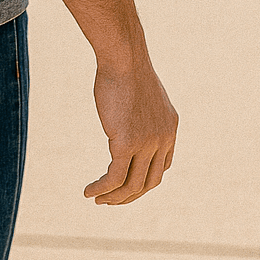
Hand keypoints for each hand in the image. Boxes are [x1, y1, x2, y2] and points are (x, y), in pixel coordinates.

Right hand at [85, 58, 177, 204]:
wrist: (123, 59)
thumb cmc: (125, 69)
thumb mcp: (141, 92)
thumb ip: (141, 110)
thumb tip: (129, 117)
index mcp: (170, 128)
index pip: (163, 166)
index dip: (145, 179)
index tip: (126, 184)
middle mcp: (163, 139)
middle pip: (150, 181)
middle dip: (130, 195)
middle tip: (110, 200)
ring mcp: (147, 143)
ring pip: (132, 185)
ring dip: (114, 197)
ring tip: (97, 199)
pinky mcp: (126, 144)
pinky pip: (114, 177)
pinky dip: (101, 189)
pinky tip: (89, 191)